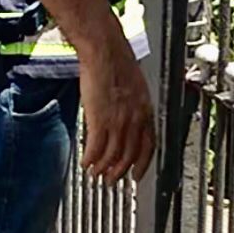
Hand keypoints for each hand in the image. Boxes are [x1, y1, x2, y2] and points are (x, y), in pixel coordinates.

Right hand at [78, 23, 155, 183]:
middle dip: (120, 172)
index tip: (136, 174)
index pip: (148, 146)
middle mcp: (135, 120)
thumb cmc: (117, 62)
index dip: (142, 164)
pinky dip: (90, 159)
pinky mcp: (100, 120)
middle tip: (111, 180)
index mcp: (145, 112)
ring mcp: (118, 122)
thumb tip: (125, 114)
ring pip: (113, 155)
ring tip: (95, 174)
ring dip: (103, 168)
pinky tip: (85, 163)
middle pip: (129, 155)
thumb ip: (133, 105)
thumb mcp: (134, 87)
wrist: (105, 52)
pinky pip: (96, 148)